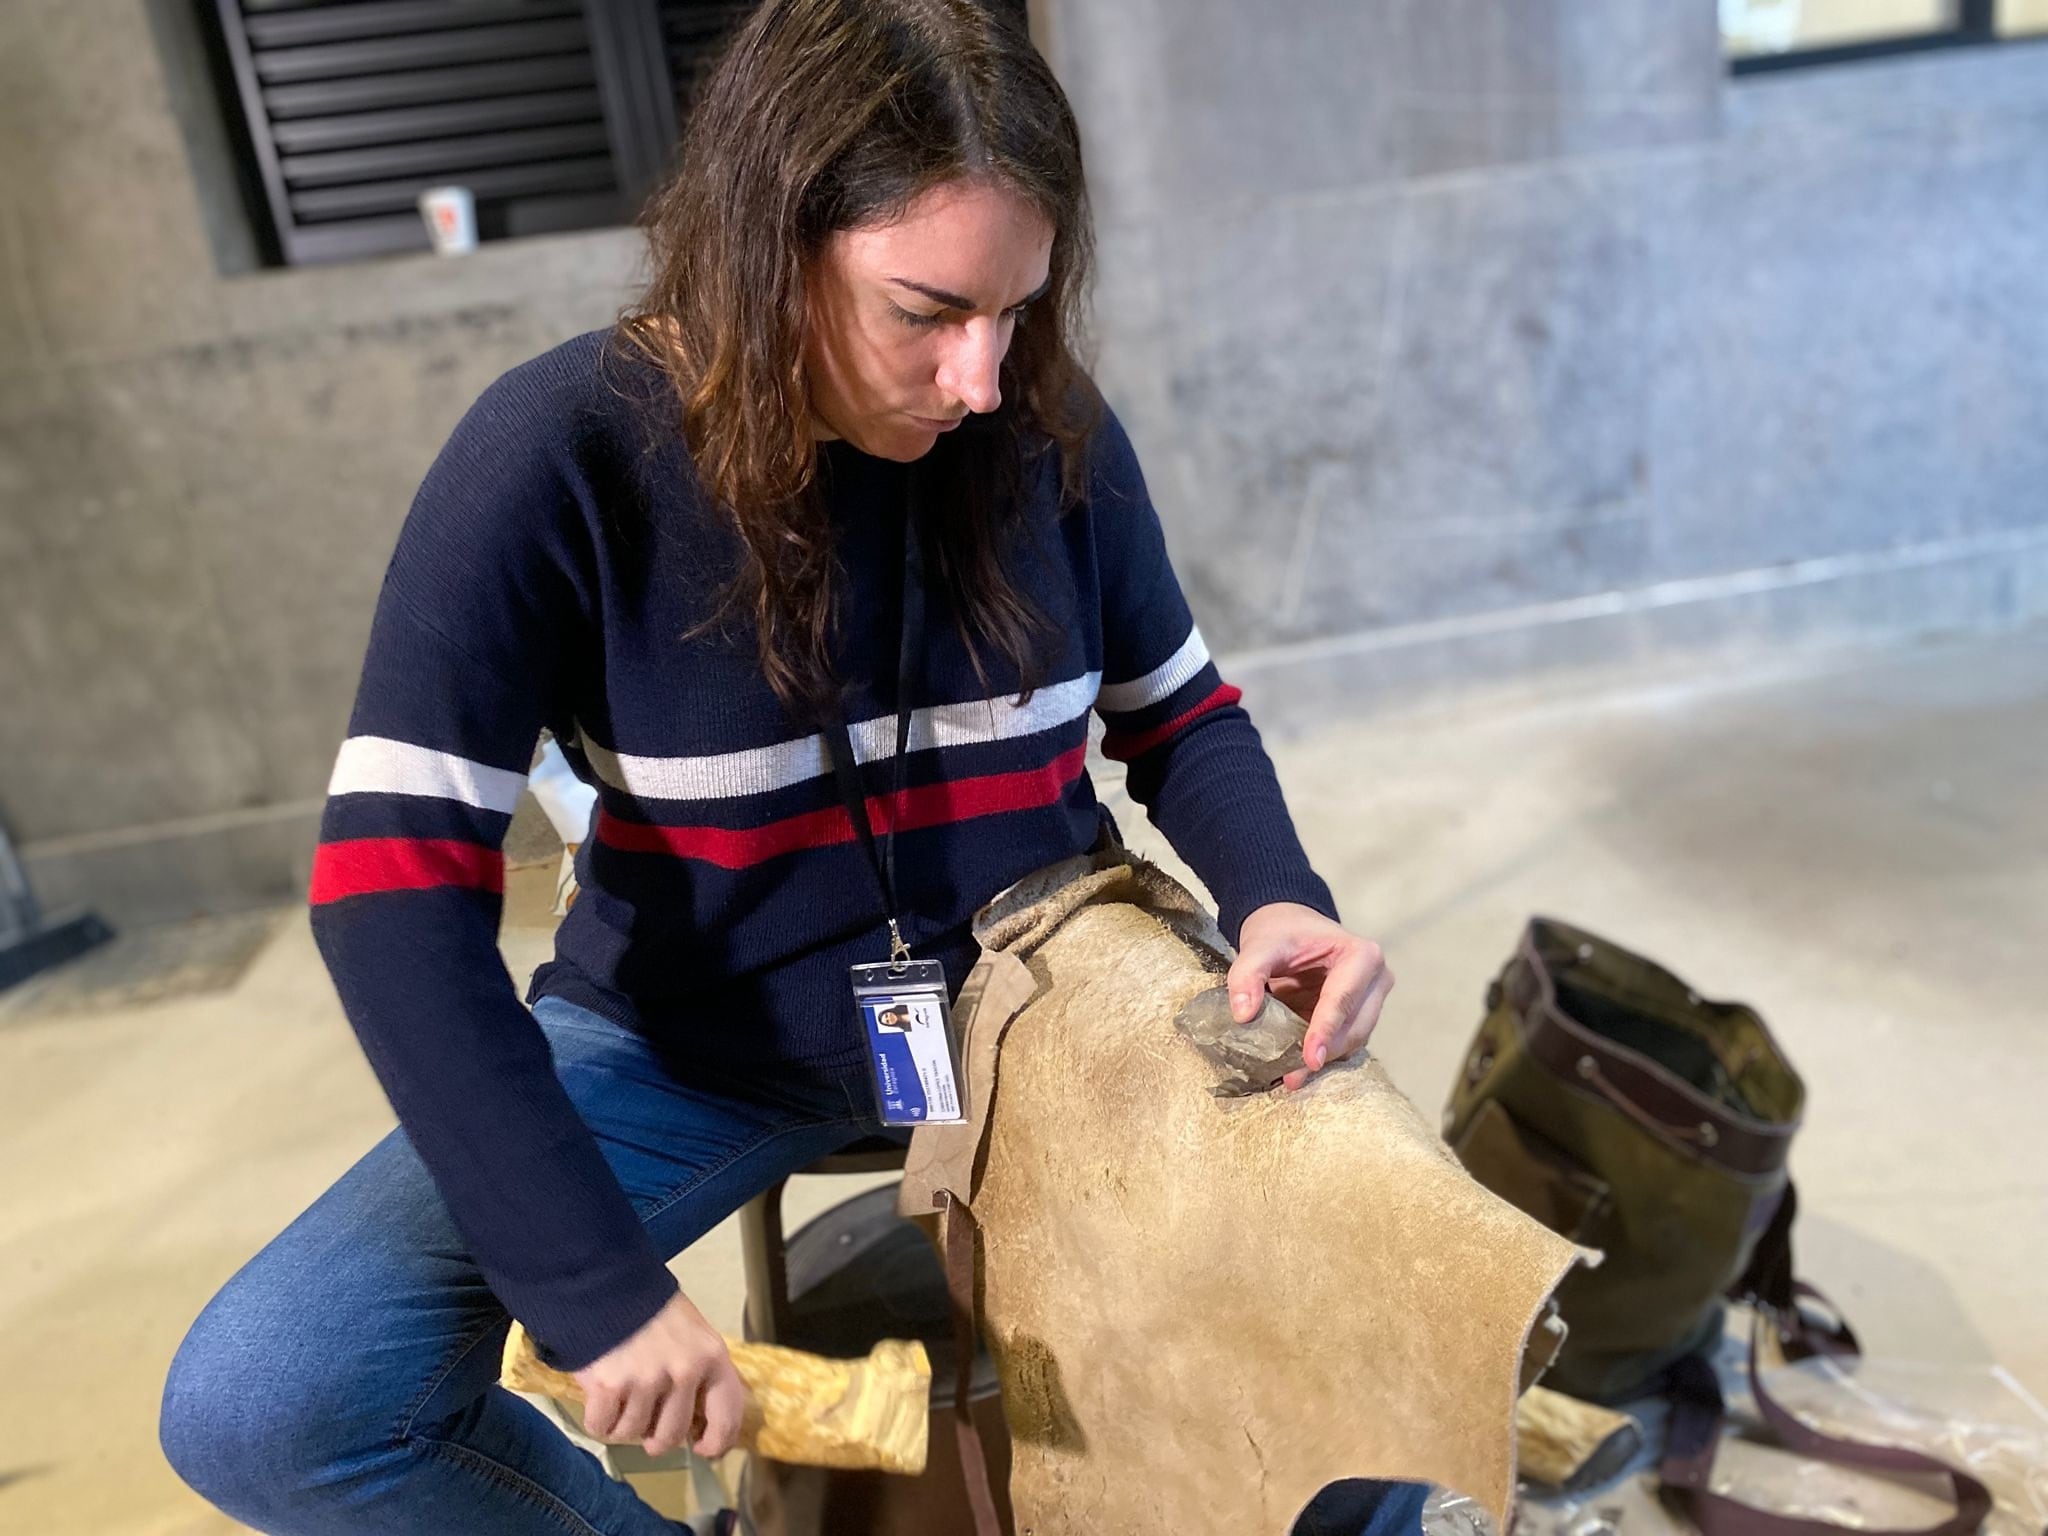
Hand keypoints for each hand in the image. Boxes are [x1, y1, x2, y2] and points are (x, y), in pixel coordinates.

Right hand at [573, 1290, 744, 1457]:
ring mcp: (646, 1380)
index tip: (704, 1450)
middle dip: (657, 1439)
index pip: (727, 1414)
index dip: (718, 1441)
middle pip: (672, 1435)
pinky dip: (598, 1421)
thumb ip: (699, 1370)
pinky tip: (599, 1400)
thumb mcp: (691, 1331)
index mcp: (711, 1356)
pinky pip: (603, 1428)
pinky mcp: (610, 1386)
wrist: (605, 1282)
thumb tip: (697, 1421)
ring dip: (624, 1424)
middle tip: (646, 1425)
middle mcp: (684, 1372)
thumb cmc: (649, 1307)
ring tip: (620, 1397)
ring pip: (634, 1433)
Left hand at [1228, 903, 1394, 1091]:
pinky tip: (1297, 1067)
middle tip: (1293, 1075)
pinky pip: (1345, 1043)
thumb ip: (1247, 974)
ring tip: (1291, 1075)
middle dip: (1325, 1052)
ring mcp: (1372, 1000)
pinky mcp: (1359, 1017)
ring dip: (1324, 1059)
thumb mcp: (1260, 946)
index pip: (1342, 999)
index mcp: (1362, 955)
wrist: (1290, 927)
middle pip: (1355, 1026)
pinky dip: (1323, 1055)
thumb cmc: (1281, 932)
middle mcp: (1376, 979)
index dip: (1325, 1031)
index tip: (1309, 1059)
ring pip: (1354, 1040)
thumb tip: (1243, 1014)